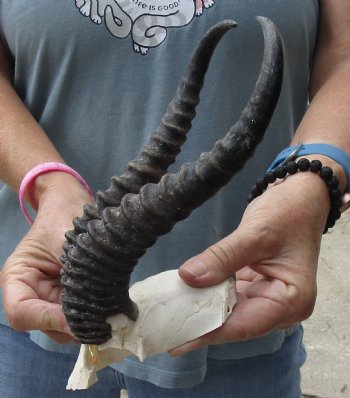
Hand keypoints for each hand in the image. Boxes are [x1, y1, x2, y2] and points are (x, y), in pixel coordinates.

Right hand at [0, 173, 92, 343]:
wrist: (72, 204)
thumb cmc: (62, 216)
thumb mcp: (65, 241)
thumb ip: (73, 272)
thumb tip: (94, 306)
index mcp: (17, 278)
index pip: (22, 313)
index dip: (48, 320)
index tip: (76, 318)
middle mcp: (31, 293)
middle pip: (45, 325)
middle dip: (72, 325)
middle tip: (103, 320)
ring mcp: (51, 297)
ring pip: (65, 325)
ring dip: (86, 322)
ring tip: (109, 313)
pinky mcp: (70, 296)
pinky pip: (80, 313)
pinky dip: (94, 314)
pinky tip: (111, 308)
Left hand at [171, 171, 328, 354]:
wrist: (300, 196)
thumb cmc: (288, 213)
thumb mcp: (256, 233)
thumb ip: (223, 257)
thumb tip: (188, 277)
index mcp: (290, 300)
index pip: (244, 324)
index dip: (209, 334)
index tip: (177, 342)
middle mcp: (280, 305)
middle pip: (235, 322)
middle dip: (201, 324)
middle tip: (166, 330)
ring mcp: (267, 295)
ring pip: (229, 310)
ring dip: (201, 309)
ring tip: (169, 316)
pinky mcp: (254, 284)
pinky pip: (228, 294)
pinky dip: (208, 293)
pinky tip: (185, 294)